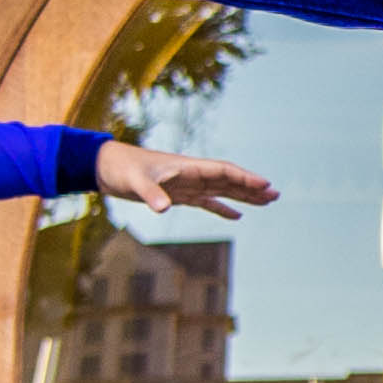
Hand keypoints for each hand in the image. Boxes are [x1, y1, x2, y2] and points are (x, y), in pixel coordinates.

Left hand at [97, 139, 275, 219]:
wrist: (107, 167)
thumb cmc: (122, 169)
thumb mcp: (135, 182)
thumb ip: (151, 194)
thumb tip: (164, 208)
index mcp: (187, 167)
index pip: (223, 171)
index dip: (244, 178)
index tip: (265, 184)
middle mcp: (192, 174)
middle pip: (229, 180)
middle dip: (252, 187)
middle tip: (276, 194)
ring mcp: (187, 184)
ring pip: (222, 190)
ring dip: (243, 196)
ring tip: (267, 202)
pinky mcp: (179, 194)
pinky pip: (207, 201)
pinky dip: (222, 208)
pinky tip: (237, 216)